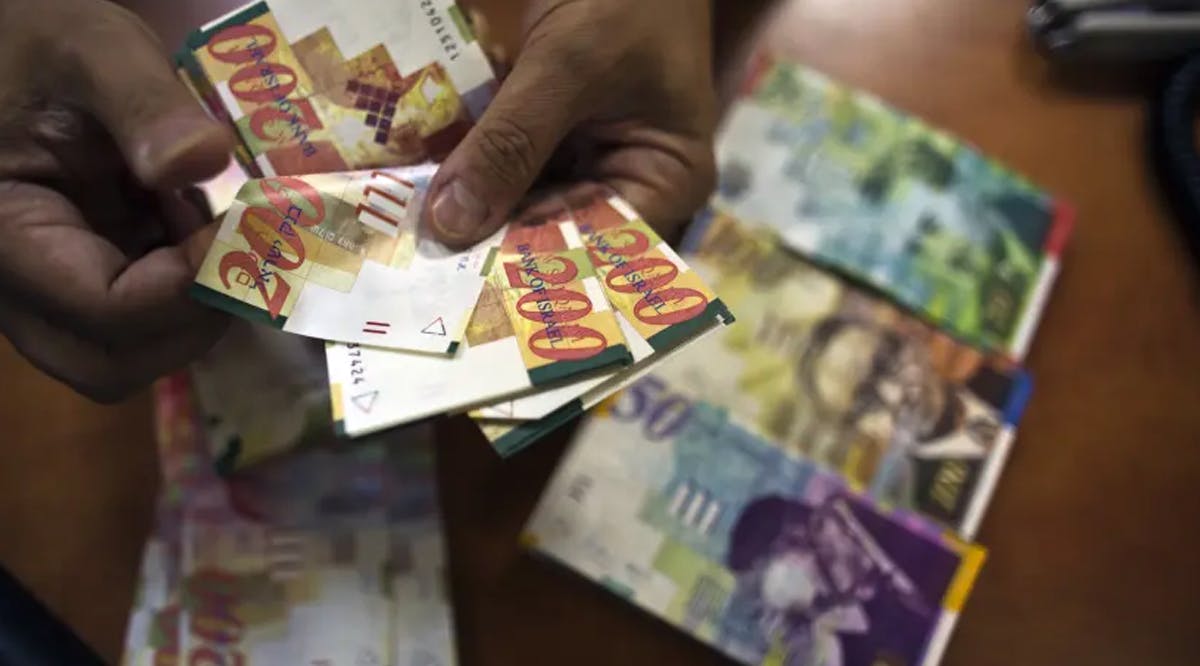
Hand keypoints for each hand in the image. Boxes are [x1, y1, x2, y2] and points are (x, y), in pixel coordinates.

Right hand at [0, 0, 233, 401]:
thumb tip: (203, 161)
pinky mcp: (81, 276)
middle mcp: (18, 282)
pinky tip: (189, 219)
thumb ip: (142, 102)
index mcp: (4, 234)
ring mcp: (49, 288)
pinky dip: (183, 285)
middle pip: (112, 361)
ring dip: (192, 305)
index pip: (104, 310)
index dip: (186, 287)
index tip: (234, 233)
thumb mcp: (89, 46)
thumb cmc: (35, 37)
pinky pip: (137, 318)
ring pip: (128, 349)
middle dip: (193, 318)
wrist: (14, 43)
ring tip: (204, 224)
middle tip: (234, 250)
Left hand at [425, 0, 717, 245]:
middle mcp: (625, 183)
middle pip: (552, 234)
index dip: (533, 271)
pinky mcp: (546, 133)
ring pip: (518, 203)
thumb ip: (513, 142)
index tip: (464, 288)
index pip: (599, 252)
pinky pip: (502, 164)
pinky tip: (415, 187)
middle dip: (488, 242)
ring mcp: (583, 158)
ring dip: (467, 208)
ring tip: (406, 238)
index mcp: (664, 180)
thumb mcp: (570, 65)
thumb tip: (451, 224)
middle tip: (419, 269)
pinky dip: (465, 168)